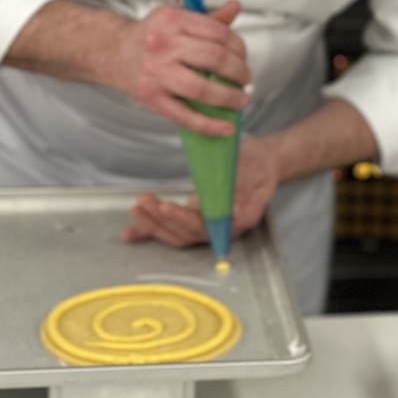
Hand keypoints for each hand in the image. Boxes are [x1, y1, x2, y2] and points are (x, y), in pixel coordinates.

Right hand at [117, 0, 251, 134]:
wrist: (114, 51)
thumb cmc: (151, 35)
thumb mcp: (177, 18)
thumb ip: (208, 18)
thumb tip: (234, 7)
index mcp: (173, 20)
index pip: (218, 33)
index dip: (239, 47)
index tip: (243, 56)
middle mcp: (164, 44)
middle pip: (214, 58)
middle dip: (239, 71)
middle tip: (246, 78)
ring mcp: (157, 72)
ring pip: (202, 88)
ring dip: (229, 97)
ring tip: (240, 99)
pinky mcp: (151, 97)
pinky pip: (185, 115)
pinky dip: (209, 125)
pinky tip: (226, 128)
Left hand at [121, 135, 280, 246]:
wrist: (266, 162)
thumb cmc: (260, 162)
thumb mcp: (250, 166)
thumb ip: (237, 185)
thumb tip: (221, 207)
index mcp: (240, 218)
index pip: (207, 225)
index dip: (185, 219)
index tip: (167, 207)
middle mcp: (224, 228)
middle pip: (188, 233)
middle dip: (162, 219)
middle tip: (145, 202)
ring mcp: (211, 227)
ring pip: (179, 235)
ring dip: (154, 224)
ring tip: (137, 208)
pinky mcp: (199, 220)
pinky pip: (174, 230)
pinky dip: (151, 231)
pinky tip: (132, 232)